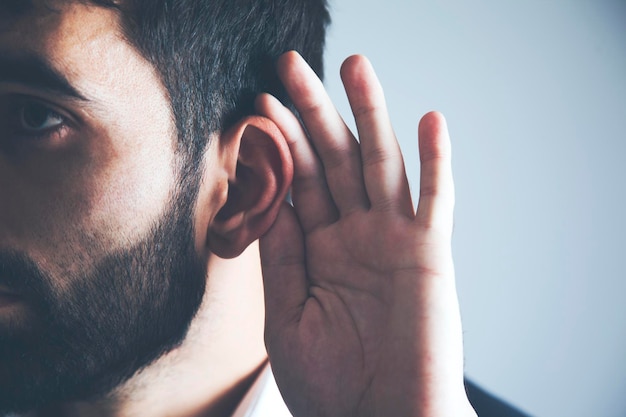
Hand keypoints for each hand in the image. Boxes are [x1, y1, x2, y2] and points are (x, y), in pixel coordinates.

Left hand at [257, 51, 475, 416]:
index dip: (280, 143)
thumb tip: (266, 199)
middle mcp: (356, 235)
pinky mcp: (430, 254)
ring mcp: (394, 239)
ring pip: (380, 163)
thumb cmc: (334, 384)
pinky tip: (430, 120)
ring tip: (354, 66)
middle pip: (332, 158)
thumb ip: (281, 255)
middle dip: (314, 111)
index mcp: (319, 249)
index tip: (260, 106)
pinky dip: (436, 162)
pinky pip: (436, 200)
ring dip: (369, 114)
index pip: (297, 182)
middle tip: (291, 64)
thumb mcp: (287, 316)